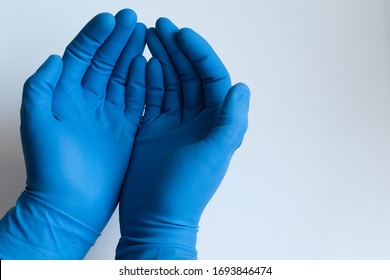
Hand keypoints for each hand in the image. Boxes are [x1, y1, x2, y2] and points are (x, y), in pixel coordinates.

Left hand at [0, 9, 145, 258]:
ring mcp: (107, 114)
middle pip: (104, 61)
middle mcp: (86, 101)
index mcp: (64, 96)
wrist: (72, 204)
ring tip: (144, 35)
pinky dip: (142, 81)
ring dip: (131, 54)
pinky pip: (135, 99)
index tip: (110, 20)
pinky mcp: (124, 128)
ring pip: (122, 76)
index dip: (95, 36)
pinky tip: (148, 65)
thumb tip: (56, 57)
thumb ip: (41, 87)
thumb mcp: (36, 124)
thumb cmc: (52, 168)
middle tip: (133, 20)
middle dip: (118, 39)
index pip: (81, 56)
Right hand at [116, 18, 249, 258]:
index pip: (212, 77)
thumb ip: (230, 121)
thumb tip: (241, 86)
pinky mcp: (153, 129)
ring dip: (161, 59)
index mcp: (215, 122)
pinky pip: (151, 97)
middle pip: (189, 75)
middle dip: (177, 49)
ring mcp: (173, 123)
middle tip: (160, 25)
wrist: (155, 216)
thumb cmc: (186, 190)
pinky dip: (146, 80)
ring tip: (148, 36)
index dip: (199, 53)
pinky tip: (140, 63)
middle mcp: (197, 119)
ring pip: (169, 82)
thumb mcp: (214, 154)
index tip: (182, 34)